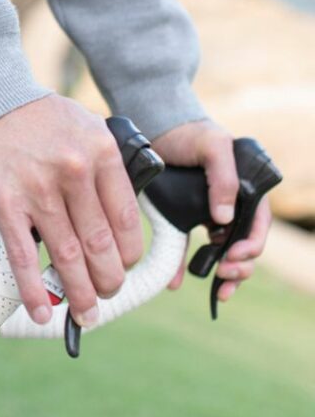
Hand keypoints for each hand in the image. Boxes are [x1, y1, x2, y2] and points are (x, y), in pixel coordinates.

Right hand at [0, 94, 142, 328]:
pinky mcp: (3, 202)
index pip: (126, 222)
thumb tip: (116, 216)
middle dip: (107, 282)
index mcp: (101, 153)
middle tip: (105, 293)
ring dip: (78, 294)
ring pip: (67, 258)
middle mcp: (74, 172)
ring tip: (84, 312)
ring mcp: (38, 189)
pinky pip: (23, 257)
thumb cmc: (33, 115)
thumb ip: (104, 166)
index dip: (127, 255)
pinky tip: (41, 310)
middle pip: (100, 246)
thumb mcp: (84, 126)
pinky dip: (34, 291)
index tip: (123, 267)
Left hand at [151, 120, 271, 303]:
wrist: (157, 127)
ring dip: (221, 274)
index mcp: (246, 191)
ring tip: (217, 289)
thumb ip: (223, 177)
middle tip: (224, 275)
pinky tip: (175, 282)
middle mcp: (231, 206)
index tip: (234, 256)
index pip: (258, 225)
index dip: (251, 245)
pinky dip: (182, 266)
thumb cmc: (191, 133)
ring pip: (219, 252)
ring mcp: (207, 214)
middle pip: (243, 244)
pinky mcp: (182, 217)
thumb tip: (226, 218)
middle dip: (240, 266)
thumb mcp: (212, 146)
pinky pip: (185, 246)